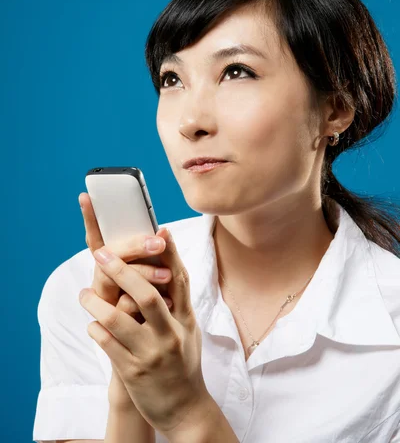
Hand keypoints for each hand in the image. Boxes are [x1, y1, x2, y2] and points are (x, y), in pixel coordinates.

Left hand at [78, 192, 172, 409]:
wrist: (185, 409)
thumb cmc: (183, 361)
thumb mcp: (189, 328)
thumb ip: (179, 298)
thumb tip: (170, 262)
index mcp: (185, 319)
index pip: (179, 279)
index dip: (170, 254)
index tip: (160, 230)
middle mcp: (170, 334)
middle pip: (146, 295)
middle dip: (122, 271)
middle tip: (101, 254)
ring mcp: (151, 354)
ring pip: (117, 320)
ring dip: (96, 302)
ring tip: (85, 294)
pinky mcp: (133, 373)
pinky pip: (107, 344)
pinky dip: (96, 329)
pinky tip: (93, 324)